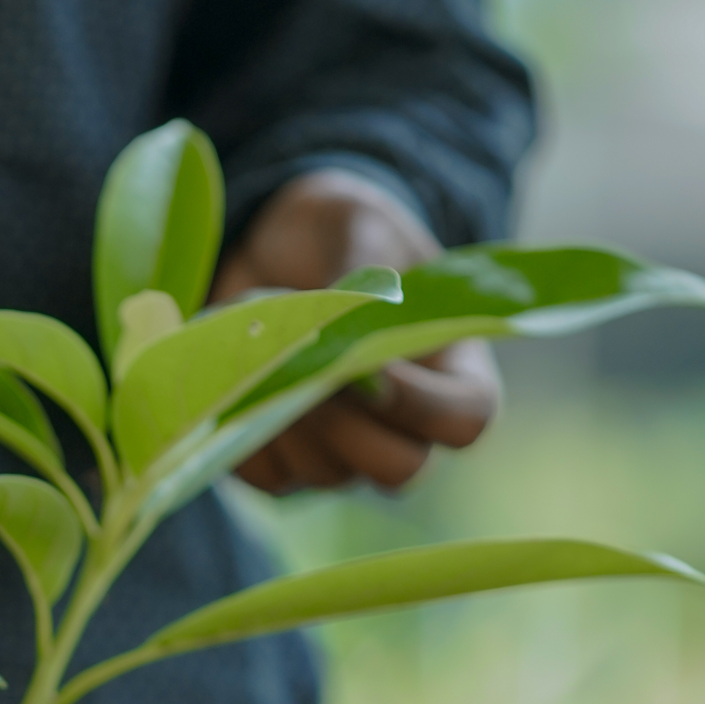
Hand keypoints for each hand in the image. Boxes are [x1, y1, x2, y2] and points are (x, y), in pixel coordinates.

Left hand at [211, 169, 499, 496]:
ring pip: (328, 473)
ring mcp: (342, 453)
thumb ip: (364, 272)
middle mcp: (403, 425)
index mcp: (451, 367)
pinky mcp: (283, 466)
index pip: (465, 420)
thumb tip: (343, 321)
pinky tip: (239, 376)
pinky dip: (247, 429)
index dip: (423, 406)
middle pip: (400, 468)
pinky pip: (268, 474)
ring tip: (265, 350)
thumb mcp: (362, 229)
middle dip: (349, 425)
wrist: (274, 250)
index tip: (373, 363)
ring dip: (291, 416)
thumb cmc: (341, 235)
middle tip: (307, 370)